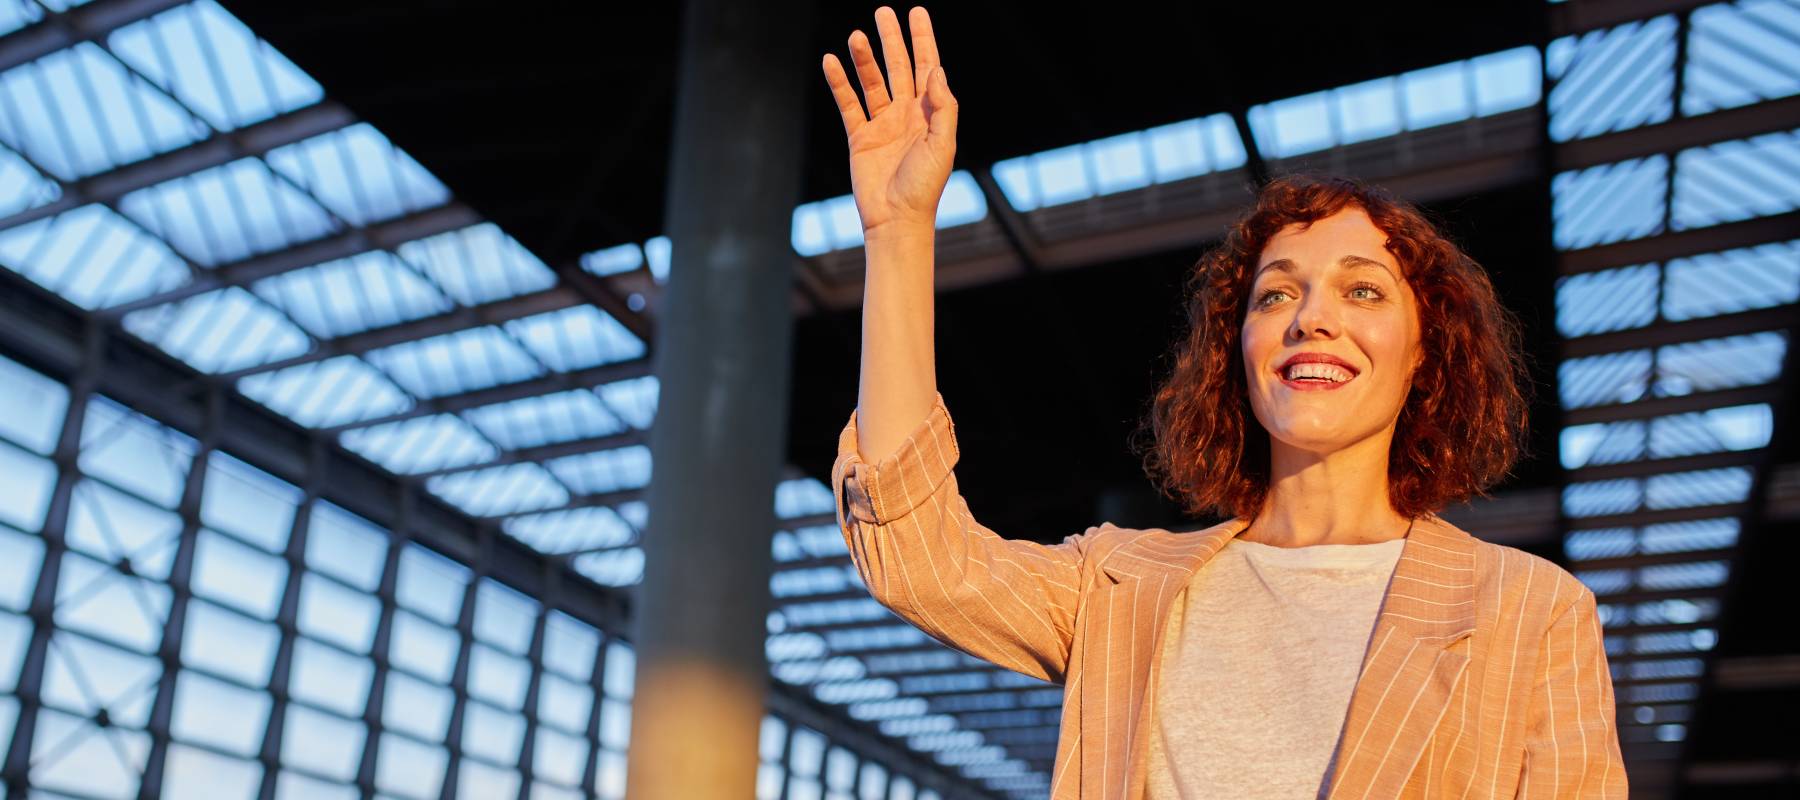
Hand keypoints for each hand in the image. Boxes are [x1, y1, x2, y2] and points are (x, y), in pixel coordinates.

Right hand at [821, 6, 957, 239]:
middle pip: (898, 67)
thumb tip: (936, 71)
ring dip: (864, 58)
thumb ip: (943, 107)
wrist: (896, 219)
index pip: (926, 67)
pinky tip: (832, 62)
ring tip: (856, 35)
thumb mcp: (943, 145)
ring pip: (872, 82)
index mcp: (929, 114)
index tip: (915, 13)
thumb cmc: (925, 187)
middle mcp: (906, 114)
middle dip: (892, 39)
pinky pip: (848, 104)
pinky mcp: (860, 137)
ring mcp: (882, 124)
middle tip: (883, 12)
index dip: (922, 39)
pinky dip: (840, 83)